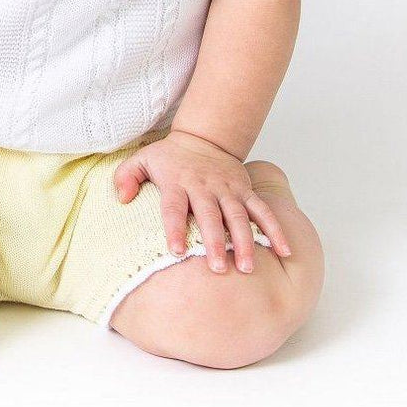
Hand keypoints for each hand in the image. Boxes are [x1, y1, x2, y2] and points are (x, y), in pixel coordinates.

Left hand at [112, 130, 290, 273]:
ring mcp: (227, 189)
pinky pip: (262, 210)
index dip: (175, 228)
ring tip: (246, 267)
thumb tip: (122, 198)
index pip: (174, 206)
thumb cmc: (169, 157)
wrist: (203, 137)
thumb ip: (126, 177)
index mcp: (177, 182)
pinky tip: (284, 251)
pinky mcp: (245, 191)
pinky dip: (275, 229)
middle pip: (209, 215)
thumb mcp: (142, 159)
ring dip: (243, 241)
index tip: (177, 251)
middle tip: (216, 268)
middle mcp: (203, 186)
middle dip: (213, 241)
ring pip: (237, 216)